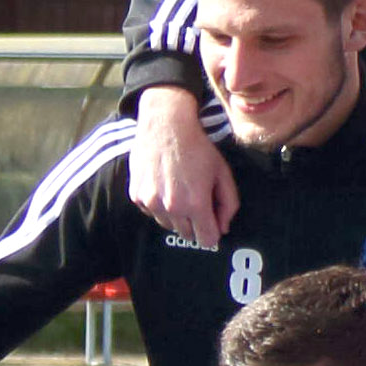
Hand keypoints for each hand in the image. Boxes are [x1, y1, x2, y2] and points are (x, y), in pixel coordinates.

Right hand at [132, 85, 238, 246]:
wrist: (165, 125)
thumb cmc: (198, 148)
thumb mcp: (222, 173)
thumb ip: (228, 204)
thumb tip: (223, 229)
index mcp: (196, 204)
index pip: (206, 240)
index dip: (212, 232)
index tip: (211, 221)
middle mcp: (171, 207)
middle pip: (187, 234)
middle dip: (195, 223)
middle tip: (196, 200)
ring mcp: (151, 202)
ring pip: (168, 225)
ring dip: (176, 215)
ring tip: (179, 190)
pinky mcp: (137, 196)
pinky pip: (151, 212)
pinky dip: (159, 205)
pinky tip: (164, 185)